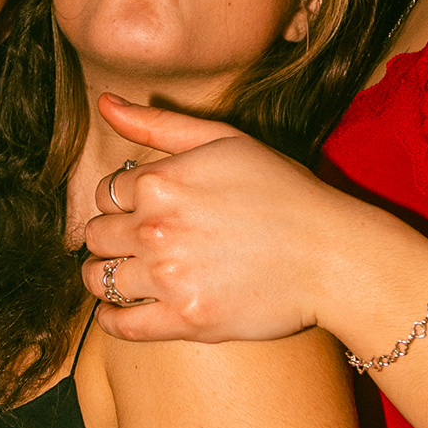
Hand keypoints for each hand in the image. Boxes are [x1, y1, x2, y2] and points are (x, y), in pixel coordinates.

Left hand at [79, 95, 337, 341]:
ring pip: (97, 278)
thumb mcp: (225, 140)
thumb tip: (105, 103)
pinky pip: (120, 324)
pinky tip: (124, 311)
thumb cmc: (283, 192)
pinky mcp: (185, 319)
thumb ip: (159, 123)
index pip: (104, 193)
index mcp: (160, 182)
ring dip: (106, 276)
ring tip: (129, 274)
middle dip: (110, 237)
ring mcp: (168, 277)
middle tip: (137, 243)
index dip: (119, 202)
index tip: (141, 211)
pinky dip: (113, 320)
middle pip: (95, 235)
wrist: (332, 255)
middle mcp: (155, 228)